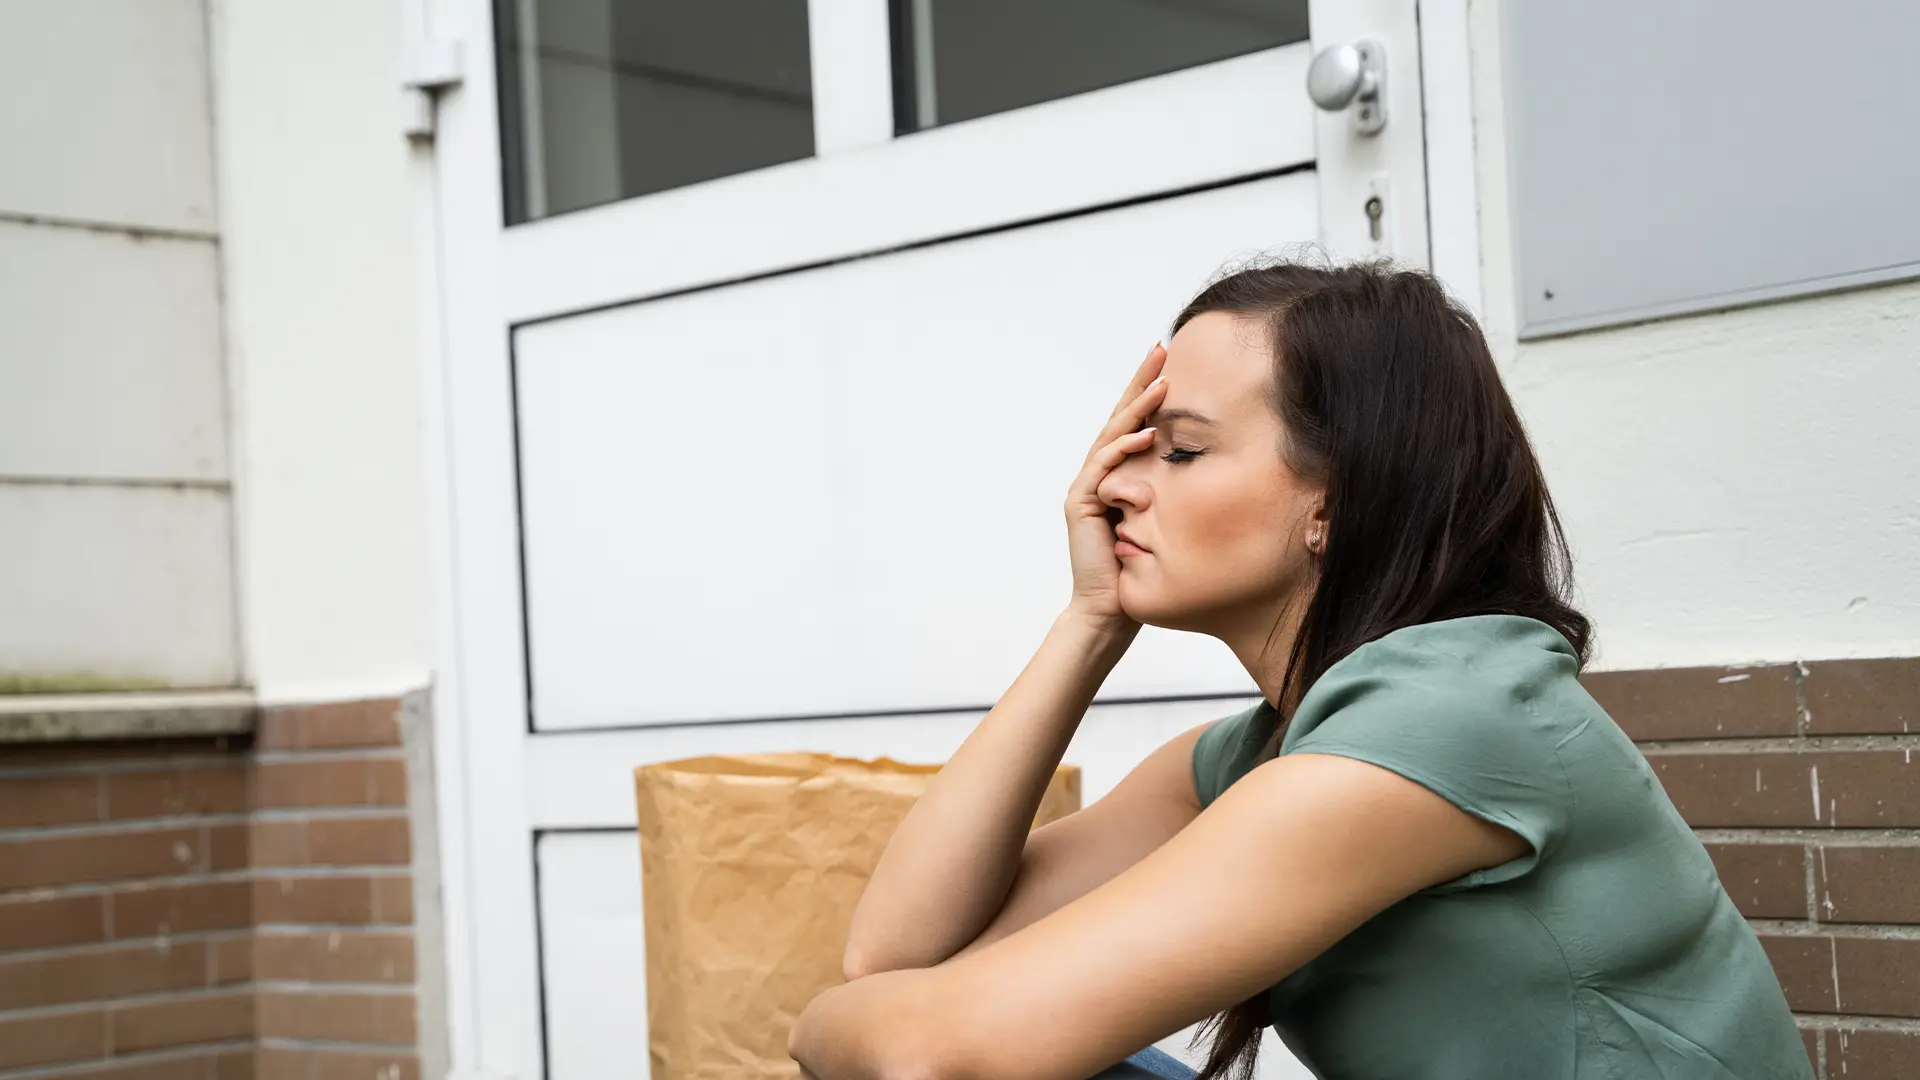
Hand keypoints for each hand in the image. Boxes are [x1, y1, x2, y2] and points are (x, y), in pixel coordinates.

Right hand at [1064, 343, 1167, 626]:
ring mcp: (1087, 487)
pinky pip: (1103, 468)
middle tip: (1160, 350)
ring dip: (1138, 409)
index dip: (1150, 392)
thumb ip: (1172, 493)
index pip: (1135, 424)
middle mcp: (1099, 474)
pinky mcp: (1080, 504)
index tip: (1170, 361)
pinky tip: (1146, 435)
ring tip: (1161, 384)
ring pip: (1112, 436)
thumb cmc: (1140, 570)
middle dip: (1141, 383)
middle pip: (1120, 418)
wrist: (1110, 611)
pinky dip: (1124, 449)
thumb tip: (1210, 468)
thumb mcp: (1165, 522)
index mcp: (1118, 474)